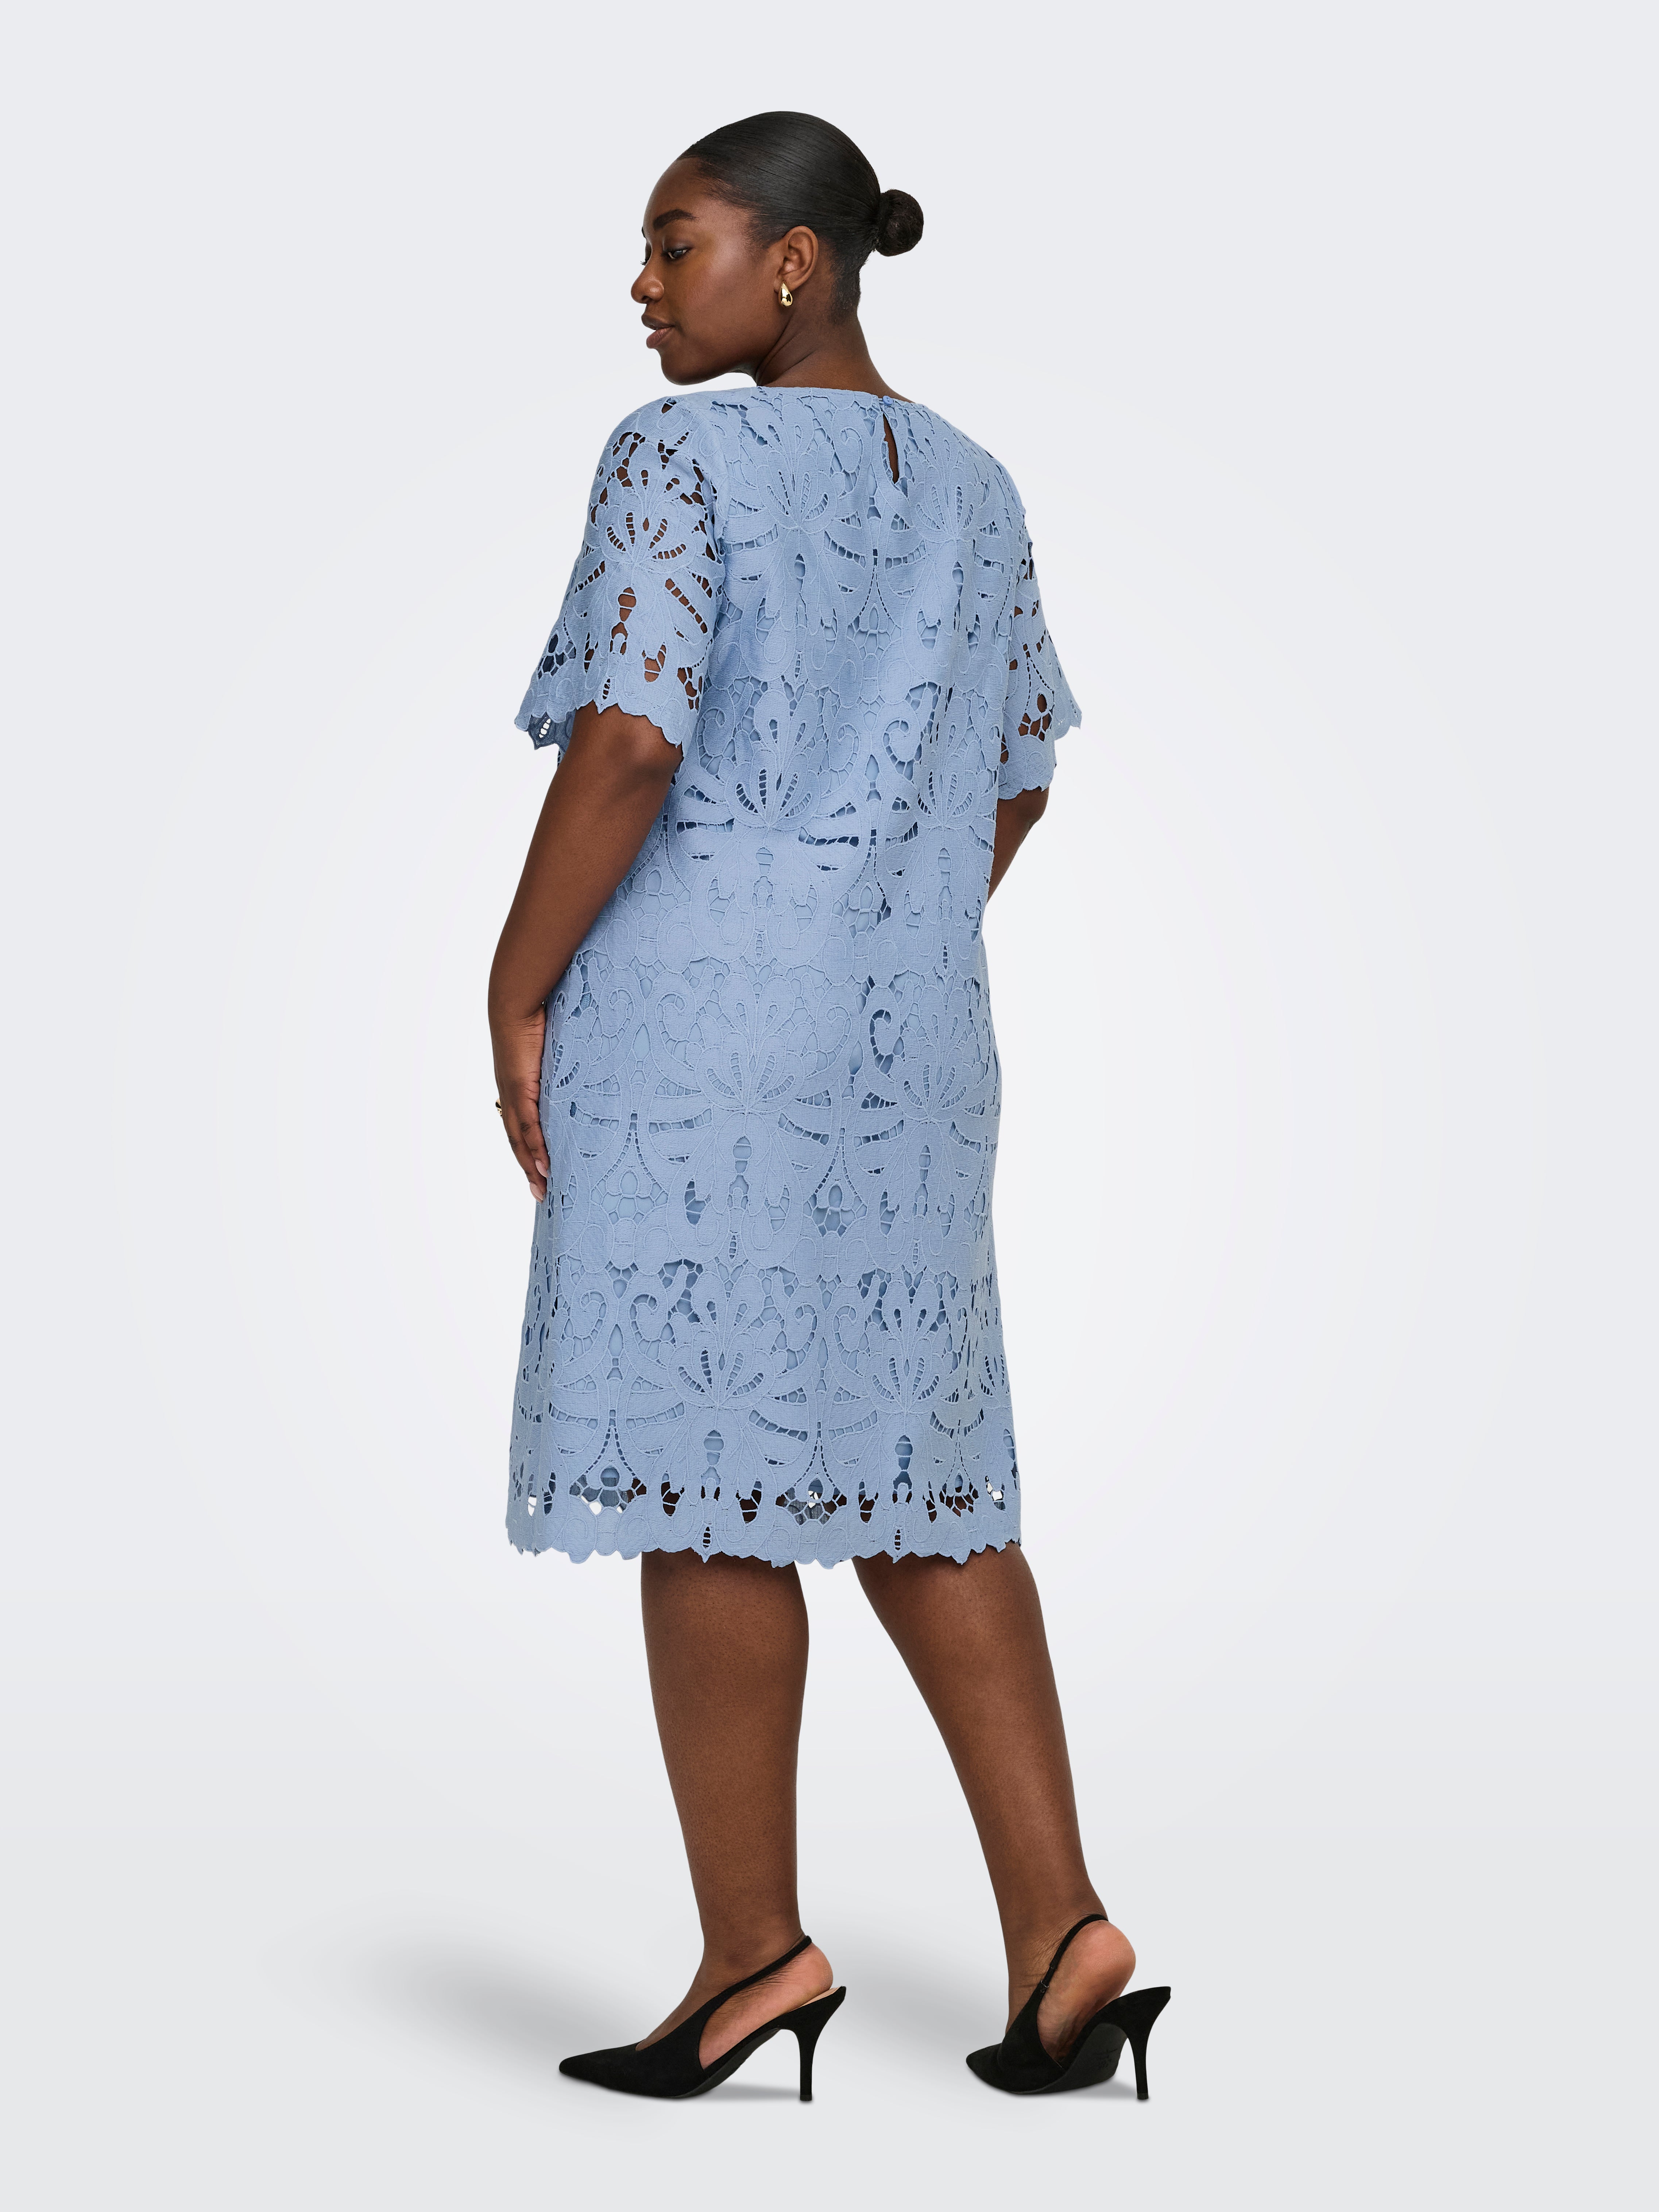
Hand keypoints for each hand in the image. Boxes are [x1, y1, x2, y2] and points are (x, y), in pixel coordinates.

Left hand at [492, 1005, 548, 1200]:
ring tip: (543, 1189)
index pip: (521, 1127)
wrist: (515, 1003)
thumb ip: (562, 1067)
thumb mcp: (553, 1051)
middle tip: (541, 1194)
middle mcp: (511, 1096)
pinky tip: (543, 1166)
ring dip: (531, 1166)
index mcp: (517, 1088)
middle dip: (528, 1169)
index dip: (529, 1151)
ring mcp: (513, 1094)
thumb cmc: (536, 1019)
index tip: (540, 1172)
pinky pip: (528, 1125)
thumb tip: (584, 1071)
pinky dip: (535, 1148)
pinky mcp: (519, 1089)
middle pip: (518, 1141)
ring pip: (520, 1140)